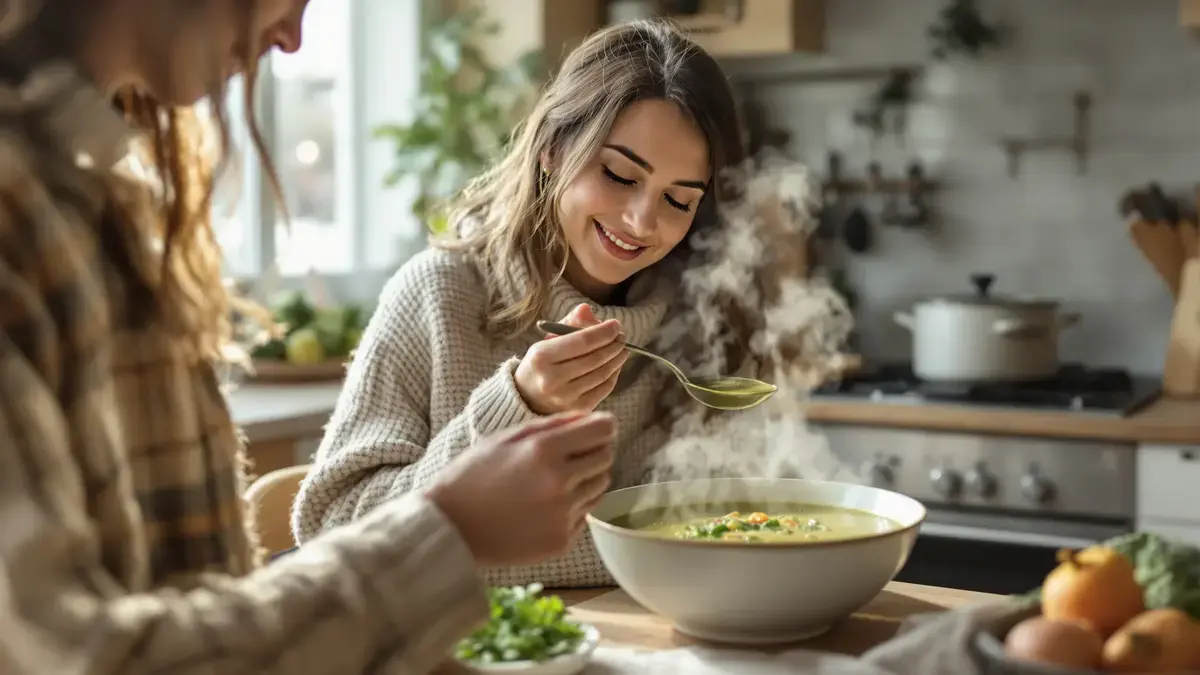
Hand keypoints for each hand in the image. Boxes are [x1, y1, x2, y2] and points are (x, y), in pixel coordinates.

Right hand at [426, 412, 615, 565]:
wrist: (450, 529)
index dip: (601, 426)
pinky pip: (585, 513)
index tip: (594, 429)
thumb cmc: (472, 476)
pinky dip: (573, 506)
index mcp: (543, 450)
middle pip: (606, 457)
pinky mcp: (562, 540)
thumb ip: (552, 425)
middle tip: (570, 455)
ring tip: (554, 481)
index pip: (603, 430)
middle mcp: (559, 482)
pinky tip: (544, 505)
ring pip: (600, 486)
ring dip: (587, 478)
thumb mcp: (505, 438)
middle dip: (594, 451)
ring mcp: (562, 514)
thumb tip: (592, 418)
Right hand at [515, 304, 628, 413]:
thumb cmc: (542, 362)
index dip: (603, 332)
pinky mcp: (578, 409)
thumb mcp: (549, 339)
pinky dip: (614, 374)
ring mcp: (565, 397)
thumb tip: (587, 310)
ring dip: (617, 359)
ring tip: (622, 349)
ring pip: (602, 373)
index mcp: (541, 356)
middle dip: (614, 344)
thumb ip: (569, 322)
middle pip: (595, 358)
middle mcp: (552, 379)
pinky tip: (615, 365)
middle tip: (622, 337)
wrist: (526, 397)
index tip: (616, 325)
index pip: (582, 341)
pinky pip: (604, 388)